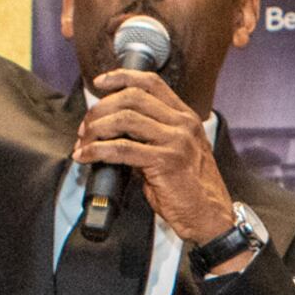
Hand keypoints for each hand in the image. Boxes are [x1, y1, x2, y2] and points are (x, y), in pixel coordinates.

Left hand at [74, 68, 233, 250]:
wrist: (209, 216)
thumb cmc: (189, 189)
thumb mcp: (174, 152)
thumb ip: (149, 137)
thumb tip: (112, 131)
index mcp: (185, 117)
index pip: (151, 83)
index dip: (121, 77)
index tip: (100, 83)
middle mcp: (183, 124)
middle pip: (133, 97)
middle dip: (101, 108)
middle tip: (86, 127)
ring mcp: (176, 141)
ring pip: (125, 118)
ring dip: (97, 128)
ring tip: (85, 142)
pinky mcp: (166, 161)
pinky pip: (122, 149)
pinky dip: (98, 151)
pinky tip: (87, 156)